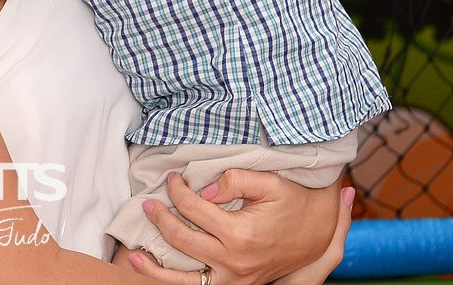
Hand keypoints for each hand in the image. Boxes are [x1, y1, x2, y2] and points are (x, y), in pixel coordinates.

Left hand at [129, 170, 339, 284]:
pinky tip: (158, 272)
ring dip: (156, 268)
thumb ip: (235, 179)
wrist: (318, 232)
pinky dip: (176, 283)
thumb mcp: (270, 182)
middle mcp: (235, 261)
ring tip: (133, 256)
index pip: (194, 210)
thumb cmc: (293, 202)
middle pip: (183, 240)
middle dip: (161, 219)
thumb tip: (204, 189)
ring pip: (185, 279)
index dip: (177, 191)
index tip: (172, 179)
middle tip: (148, 203)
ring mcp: (235, 279)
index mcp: (241, 234)